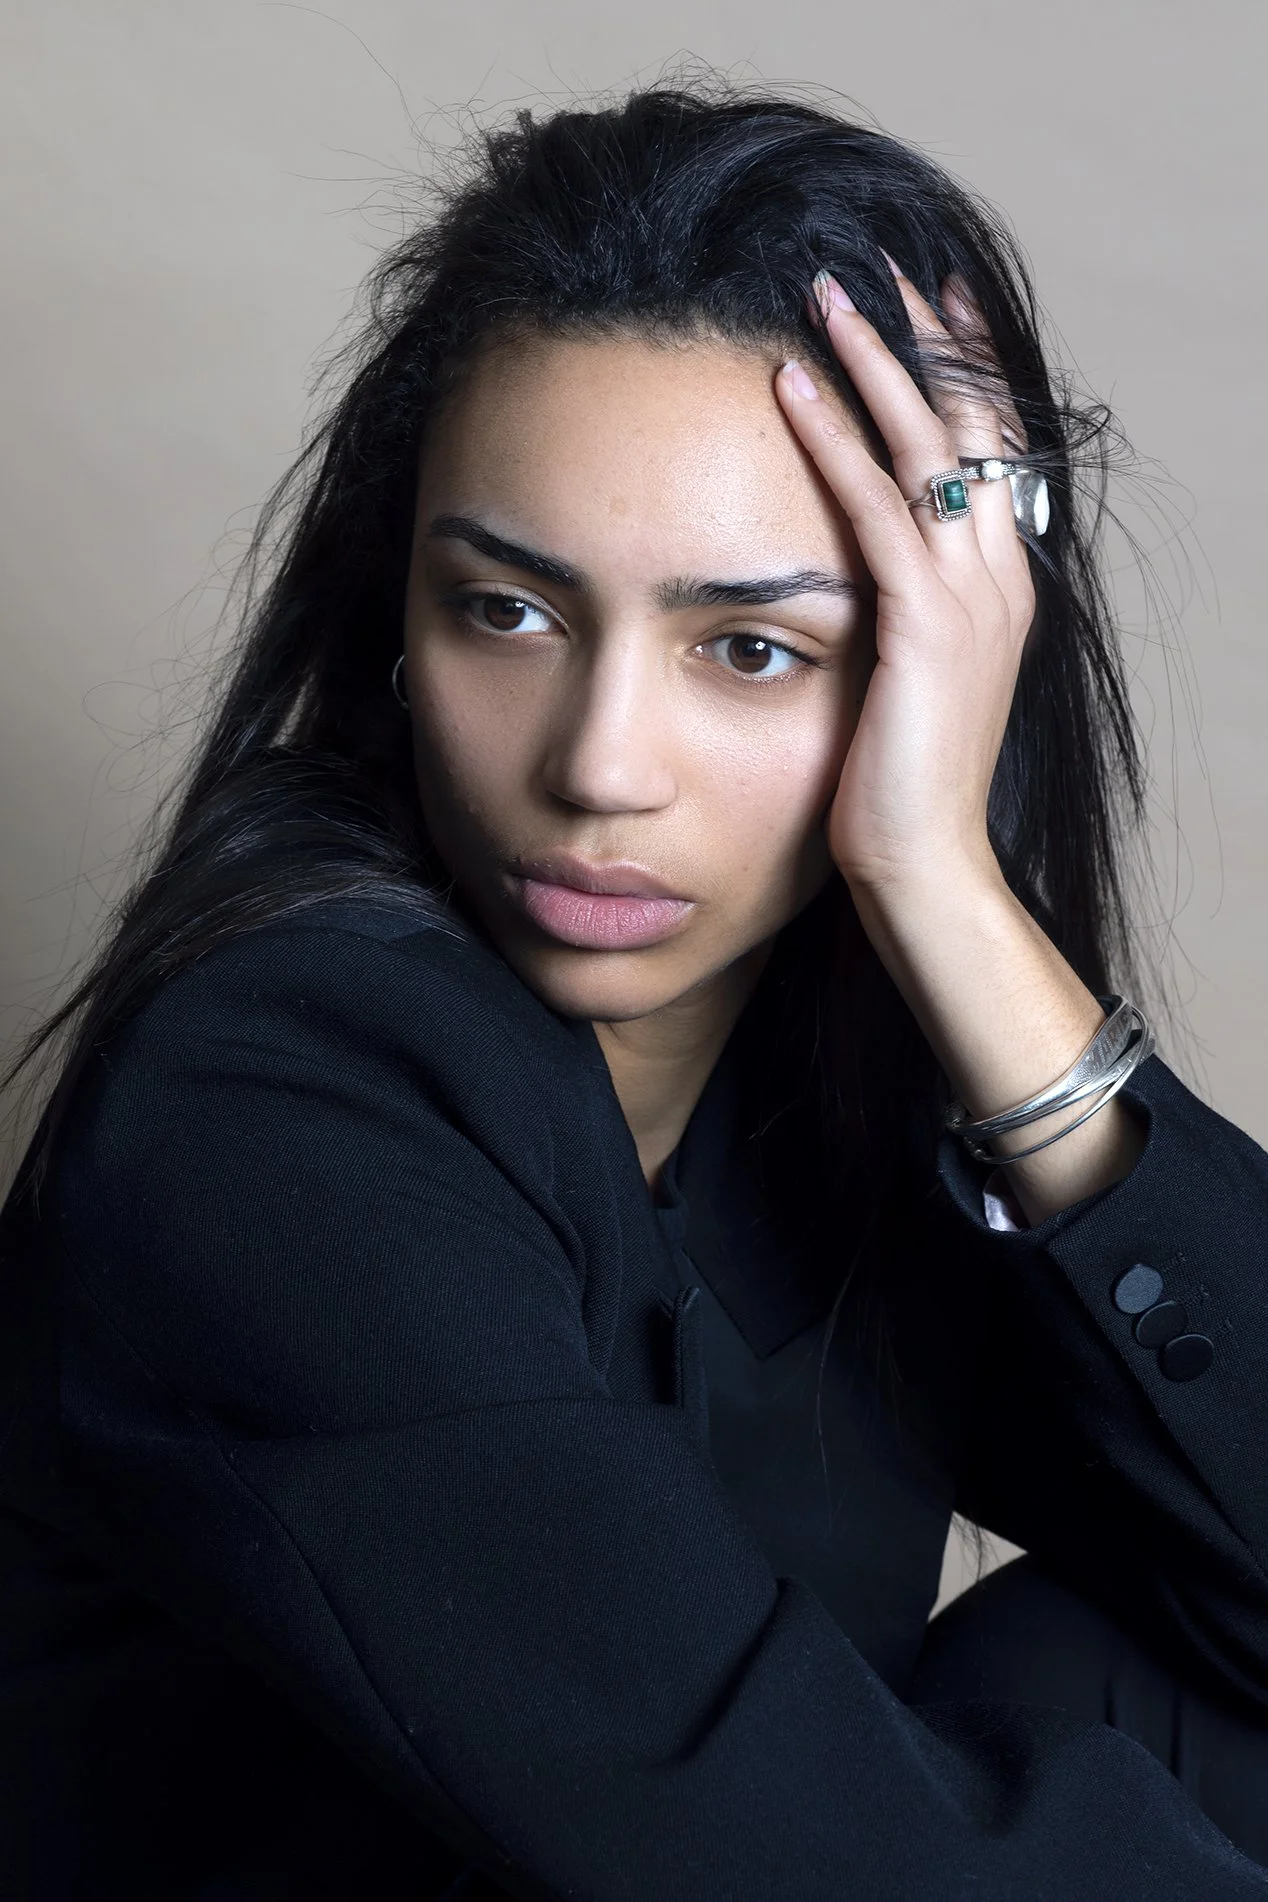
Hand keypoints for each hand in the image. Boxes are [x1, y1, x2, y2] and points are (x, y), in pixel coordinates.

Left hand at [775, 262, 1035, 900]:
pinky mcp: (923, 625)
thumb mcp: (906, 682)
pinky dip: (833, 438)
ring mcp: (969, 598)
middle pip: (970, 424)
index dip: (961, 371)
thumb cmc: (899, 787)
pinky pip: (875, 507)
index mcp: (999, 587)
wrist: (925, 868)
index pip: (988, 451)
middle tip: (878, 264)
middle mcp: (998, 577)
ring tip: (827, 290)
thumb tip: (852, 576)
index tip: (926, 302)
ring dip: (876, 362)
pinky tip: (791, 384)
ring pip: (928, 446)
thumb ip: (898, 615)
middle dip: (924, 339)